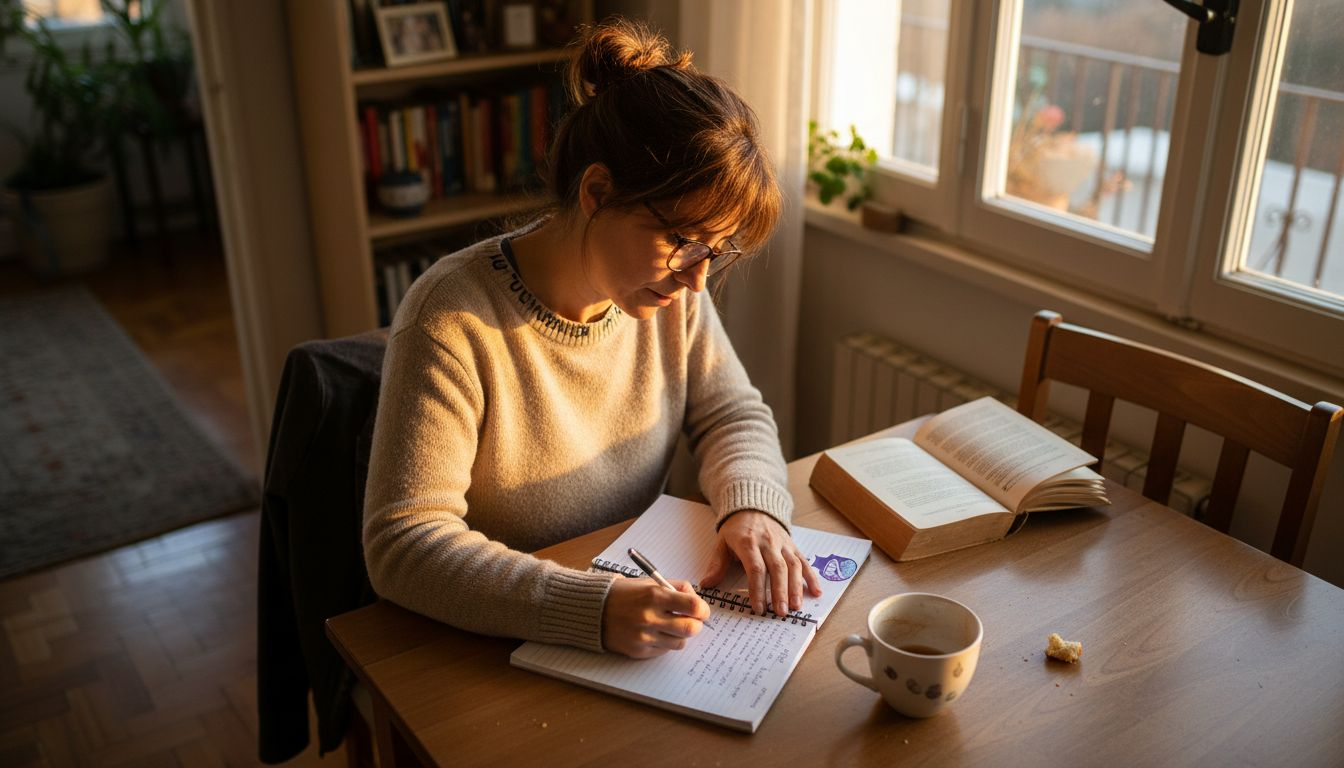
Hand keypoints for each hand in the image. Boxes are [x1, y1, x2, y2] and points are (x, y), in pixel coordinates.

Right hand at [602, 577, 710, 658]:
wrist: (595, 611)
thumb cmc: (626, 594)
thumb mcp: (650, 583)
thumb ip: (676, 588)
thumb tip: (698, 602)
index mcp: (654, 596)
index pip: (693, 606)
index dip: (703, 609)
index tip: (702, 610)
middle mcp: (649, 618)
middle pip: (690, 629)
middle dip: (696, 625)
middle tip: (692, 621)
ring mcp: (644, 637)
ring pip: (680, 643)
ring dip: (680, 635)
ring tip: (671, 626)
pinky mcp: (639, 651)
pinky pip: (664, 651)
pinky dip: (665, 642)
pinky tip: (656, 633)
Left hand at [701, 510, 822, 617]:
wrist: (752, 506)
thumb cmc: (736, 529)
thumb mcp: (721, 543)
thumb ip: (716, 564)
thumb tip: (706, 584)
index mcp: (748, 543)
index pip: (755, 568)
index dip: (757, 589)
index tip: (758, 608)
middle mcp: (769, 543)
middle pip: (777, 569)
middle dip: (780, 592)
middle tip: (780, 613)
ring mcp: (783, 544)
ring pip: (793, 565)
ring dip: (796, 587)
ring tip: (796, 607)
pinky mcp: (792, 545)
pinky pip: (804, 561)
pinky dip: (811, 576)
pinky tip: (816, 591)